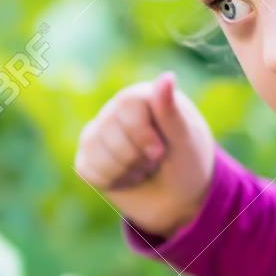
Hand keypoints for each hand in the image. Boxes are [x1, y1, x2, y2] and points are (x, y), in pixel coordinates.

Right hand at [73, 71, 215, 238]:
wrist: (180, 199)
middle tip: (155, 161)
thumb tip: (167, 76)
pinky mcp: (88, 157)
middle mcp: (117, 109)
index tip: (160, 153)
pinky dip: (112, 181)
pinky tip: (128, 178)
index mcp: (143, 96)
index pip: (126, 104)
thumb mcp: (186, 140)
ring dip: (126, 171)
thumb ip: (171, 112)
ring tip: (143, 168)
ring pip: (96, 151)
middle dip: (135, 157)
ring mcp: (99, 132)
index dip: (140, 133)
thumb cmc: (188, 163)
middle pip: (109, 130)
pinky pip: (88, 169)